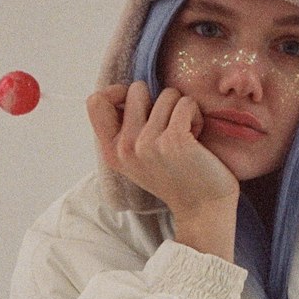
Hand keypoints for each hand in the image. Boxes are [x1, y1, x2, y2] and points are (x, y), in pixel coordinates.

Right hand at [86, 82, 239, 218]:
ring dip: (181, 109)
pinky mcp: (174, 140)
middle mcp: (125, 147)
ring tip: (186, 135)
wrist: (203, 209)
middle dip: (158, 99)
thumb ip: (126, 129)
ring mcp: (147, 143)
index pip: (95, 102)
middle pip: (136, 89)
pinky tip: (197, 137)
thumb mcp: (138, 158)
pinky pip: (186, 103)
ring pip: (167, 94)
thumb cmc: (176, 177)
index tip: (140, 103)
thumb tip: (127, 90)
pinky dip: (196, 114)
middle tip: (169, 125)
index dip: (117, 92)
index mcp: (112, 151)